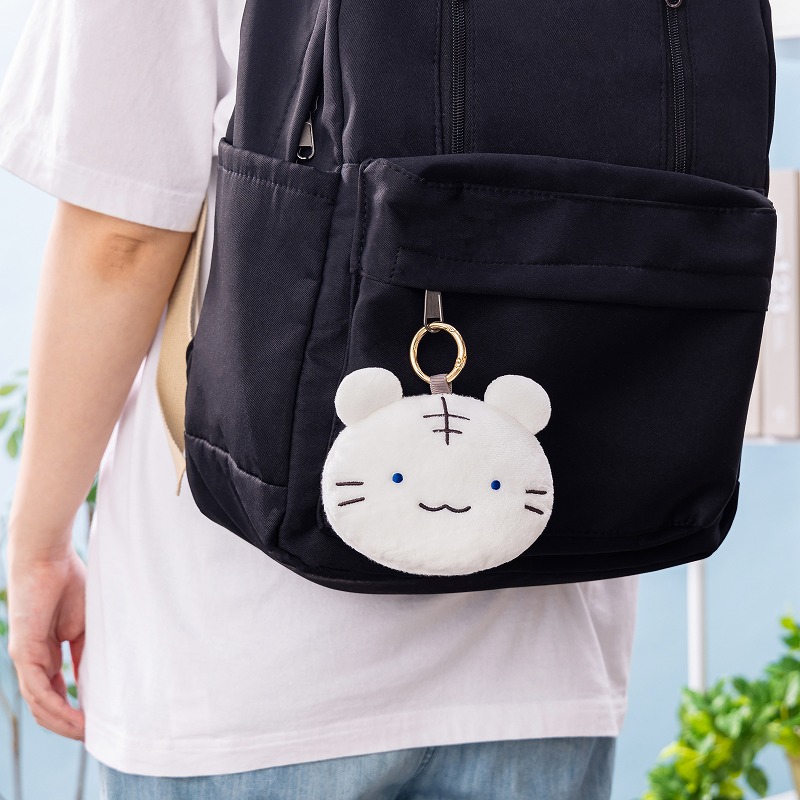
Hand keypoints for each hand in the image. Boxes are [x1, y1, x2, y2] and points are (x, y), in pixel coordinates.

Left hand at [6, 541, 85, 739]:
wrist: (47, 556)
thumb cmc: (68, 582)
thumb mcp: (84, 624)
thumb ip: (85, 652)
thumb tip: (93, 681)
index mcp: (46, 653)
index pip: (55, 693)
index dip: (74, 711)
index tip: (97, 722)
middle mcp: (32, 661)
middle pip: (45, 705)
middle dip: (68, 725)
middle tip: (94, 736)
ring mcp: (26, 657)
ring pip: (39, 704)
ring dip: (63, 723)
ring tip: (88, 734)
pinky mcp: (23, 651)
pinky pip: (38, 689)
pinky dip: (56, 707)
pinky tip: (75, 718)